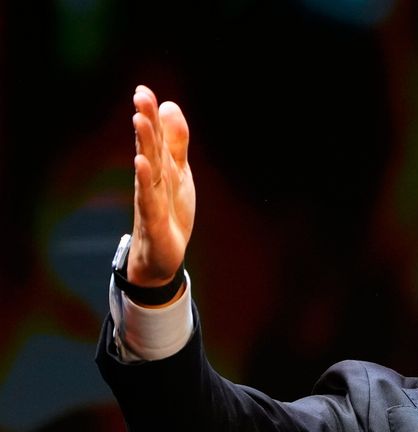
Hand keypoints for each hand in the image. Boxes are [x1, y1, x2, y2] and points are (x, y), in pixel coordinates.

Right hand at [128, 85, 194, 286]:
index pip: (154, 138)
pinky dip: (145, 180)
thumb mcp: (178, 173)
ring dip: (144, 143)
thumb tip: (170, 106)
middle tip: (140, 94)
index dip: (150, 115)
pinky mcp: (154, 220)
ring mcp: (150, 199)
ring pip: (148, 167)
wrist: (162, 256)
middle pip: (149, 147)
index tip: (143, 89)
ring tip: (139, 118)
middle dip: (146, 121)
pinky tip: (141, 163)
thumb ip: (175, 143)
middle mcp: (151, 180)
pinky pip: (148, 197)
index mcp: (159, 168)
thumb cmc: (168, 211)